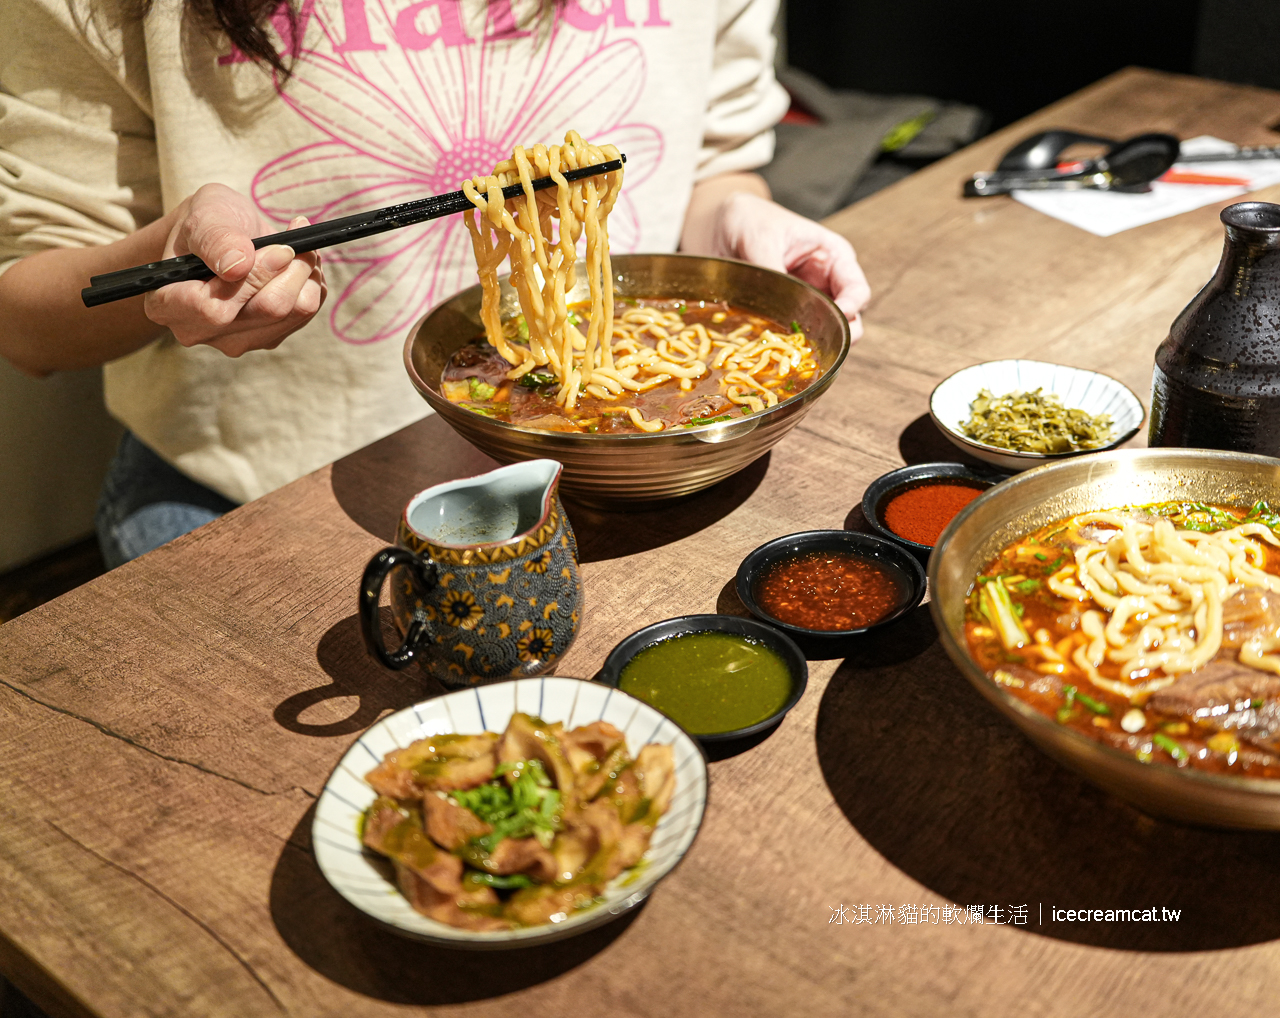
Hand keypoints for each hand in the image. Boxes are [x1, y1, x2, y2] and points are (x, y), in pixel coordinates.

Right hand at [143, 183, 325, 355]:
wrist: (220, 238)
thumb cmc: (206, 223)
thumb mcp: (204, 214)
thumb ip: (215, 238)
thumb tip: (237, 266)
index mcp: (168, 304)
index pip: (214, 310)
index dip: (253, 278)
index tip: (278, 247)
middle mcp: (200, 331)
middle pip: (265, 310)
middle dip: (289, 268)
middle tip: (293, 241)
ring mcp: (236, 340)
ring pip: (293, 313)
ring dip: (305, 274)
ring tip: (298, 248)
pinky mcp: (266, 338)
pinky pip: (304, 314)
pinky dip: (310, 285)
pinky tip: (298, 266)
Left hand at [709, 192, 869, 338]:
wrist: (720, 227)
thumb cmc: (749, 220)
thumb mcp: (761, 238)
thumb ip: (773, 268)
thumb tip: (777, 301)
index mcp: (832, 257)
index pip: (856, 289)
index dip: (851, 308)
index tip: (836, 319)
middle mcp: (826, 284)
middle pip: (848, 321)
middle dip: (837, 336)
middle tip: (819, 347)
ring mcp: (806, 304)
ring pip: (822, 335)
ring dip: (811, 346)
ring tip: (793, 352)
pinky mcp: (783, 318)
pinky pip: (792, 340)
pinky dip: (787, 349)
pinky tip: (773, 352)